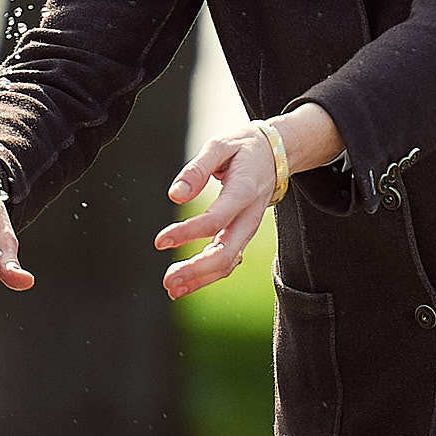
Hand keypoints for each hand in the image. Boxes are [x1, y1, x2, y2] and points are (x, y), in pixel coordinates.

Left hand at [156, 104, 340, 299]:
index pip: (215, 220)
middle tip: (167, 279)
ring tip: (172, 289)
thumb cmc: (243, 147)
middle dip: (196, 270)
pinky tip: (186, 284)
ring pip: (228, 263)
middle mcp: (249, 216)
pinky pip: (228, 261)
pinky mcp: (242, 235)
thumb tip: (175, 195)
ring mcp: (248, 229)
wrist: (275, 153)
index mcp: (244, 192)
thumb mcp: (220, 146)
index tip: (160, 241)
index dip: (187, 233)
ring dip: (200, 279)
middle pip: (226, 253)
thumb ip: (196, 169)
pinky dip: (208, 276)